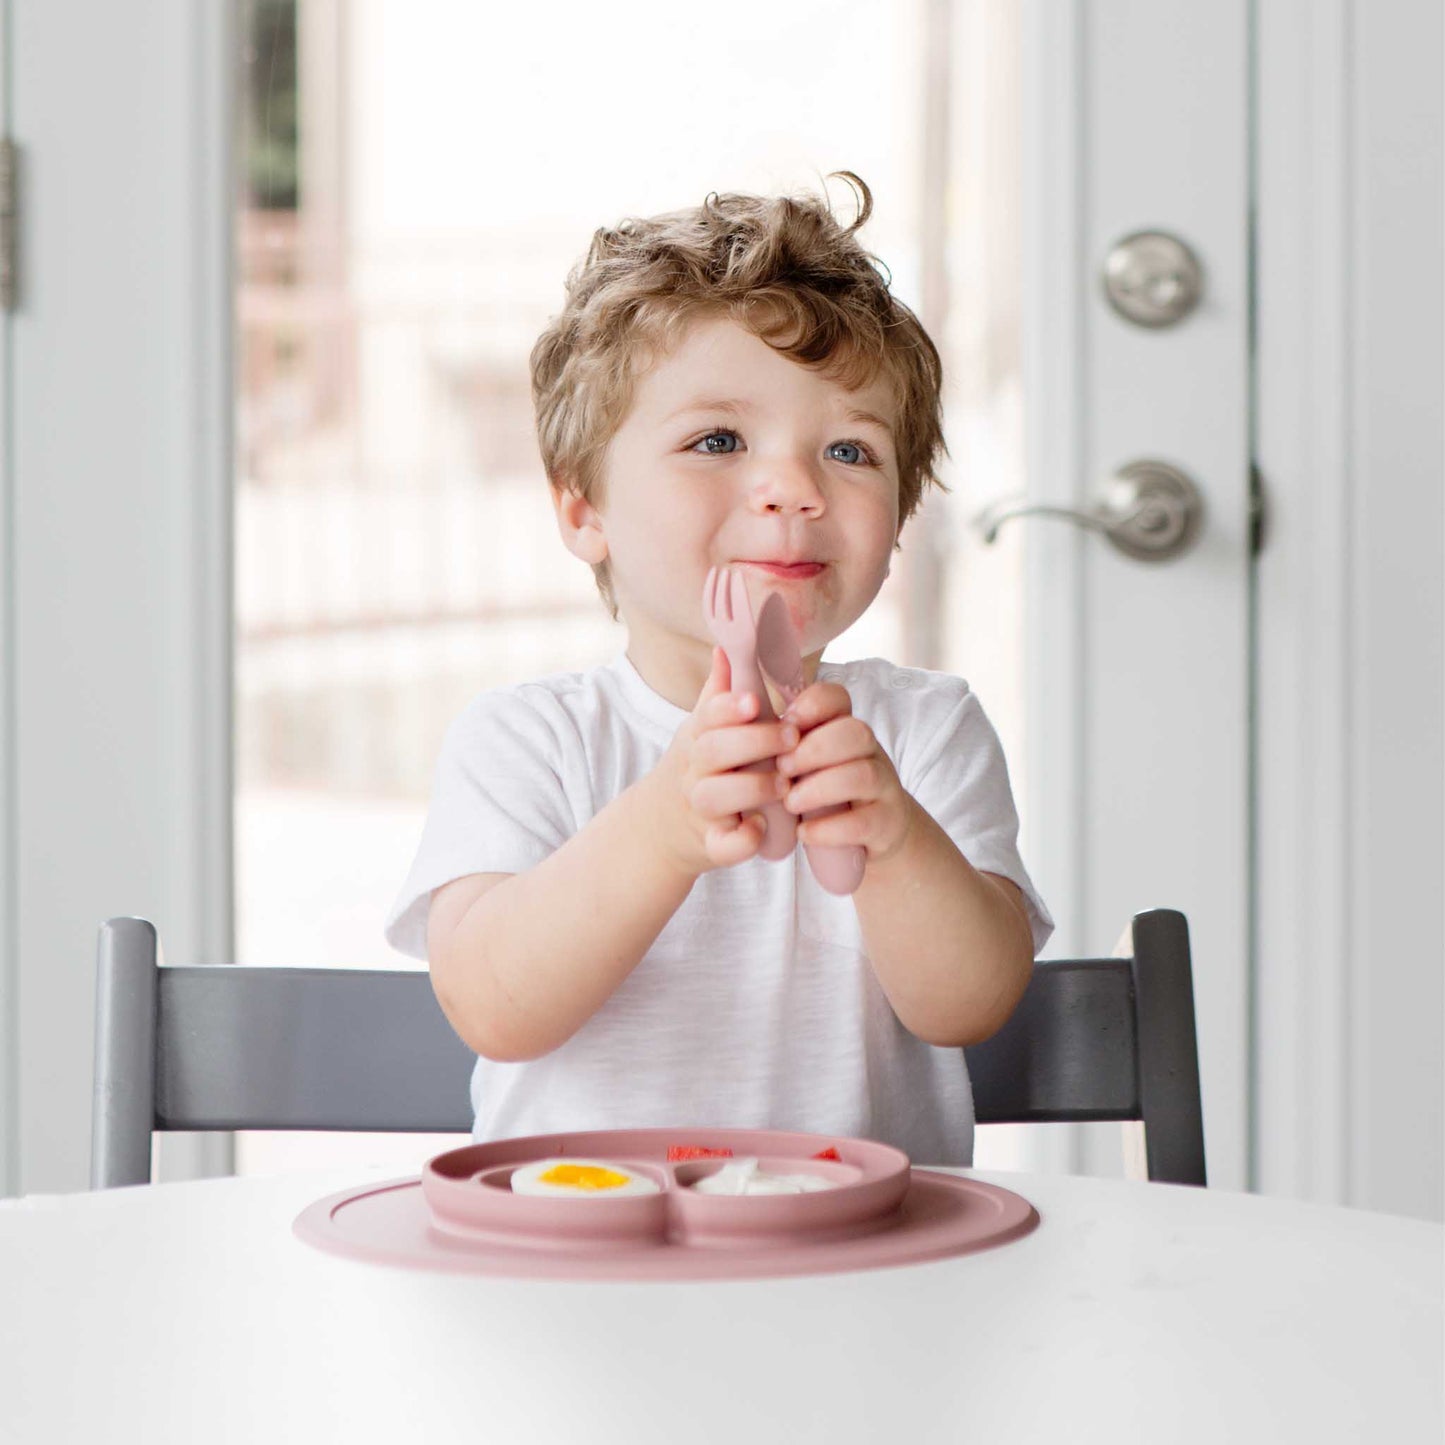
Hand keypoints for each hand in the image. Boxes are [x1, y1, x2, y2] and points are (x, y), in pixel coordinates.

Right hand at [648, 647, 799, 876]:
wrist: (663, 827)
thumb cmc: (700, 769)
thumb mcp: (702, 730)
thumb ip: (718, 692)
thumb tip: (725, 648)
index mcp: (698, 738)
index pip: (707, 716)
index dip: (729, 707)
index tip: (754, 700)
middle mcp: (694, 771)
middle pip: (713, 751)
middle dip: (753, 742)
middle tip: (790, 737)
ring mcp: (700, 809)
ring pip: (714, 796)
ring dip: (751, 788)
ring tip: (784, 784)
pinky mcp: (711, 845)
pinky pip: (723, 846)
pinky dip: (742, 840)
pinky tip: (760, 828)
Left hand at [775, 682, 915, 864]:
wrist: (868, 837)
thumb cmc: (820, 789)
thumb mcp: (800, 757)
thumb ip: (767, 725)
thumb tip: (721, 661)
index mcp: (842, 728)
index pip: (838, 698)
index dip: (813, 705)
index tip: (787, 722)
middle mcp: (868, 752)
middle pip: (855, 732)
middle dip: (814, 749)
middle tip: (783, 768)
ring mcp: (882, 787)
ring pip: (863, 774)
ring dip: (820, 788)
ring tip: (791, 803)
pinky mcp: (885, 823)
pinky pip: (865, 821)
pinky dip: (830, 828)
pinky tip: (805, 833)